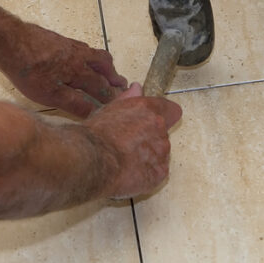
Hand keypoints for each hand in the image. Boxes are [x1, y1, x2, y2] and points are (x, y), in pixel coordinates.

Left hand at [2, 23, 127, 117]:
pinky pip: (82, 48)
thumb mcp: (50, 95)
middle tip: (121, 84)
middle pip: (104, 65)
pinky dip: (89, 56)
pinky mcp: (58, 39)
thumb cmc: (27, 70)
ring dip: (104, 64)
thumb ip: (73, 103)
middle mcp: (79, 55)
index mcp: (79, 70)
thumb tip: (93, 112)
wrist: (8, 41)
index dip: (110, 96)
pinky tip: (80, 60)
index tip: (120, 103)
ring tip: (107, 70)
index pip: (101, 86)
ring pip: (94, 54)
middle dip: (113, 76)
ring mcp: (69, 45)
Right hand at [84, 83, 181, 198]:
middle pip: (162, 133)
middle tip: (128, 145)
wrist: (92, 160)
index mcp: (148, 109)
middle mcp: (159, 127)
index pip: (171, 110)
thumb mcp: (108, 109)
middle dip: (150, 138)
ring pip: (160, 153)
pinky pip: (158, 171)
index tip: (153, 123)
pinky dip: (148, 174)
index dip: (164, 117)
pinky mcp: (160, 172)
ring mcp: (162, 151)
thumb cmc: (96, 135)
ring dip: (148, 156)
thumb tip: (137, 88)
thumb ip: (128, 99)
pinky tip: (130, 172)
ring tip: (126, 161)